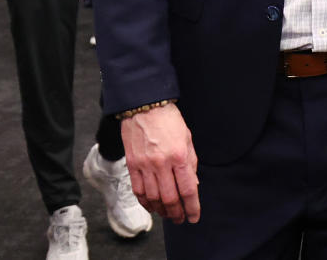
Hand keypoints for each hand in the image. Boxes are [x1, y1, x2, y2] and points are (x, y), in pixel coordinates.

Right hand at [120, 103, 200, 223]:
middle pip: (170, 198)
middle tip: (181, 219)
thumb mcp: (188, 138)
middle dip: (177, 213)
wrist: (144, 107)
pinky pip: (138, 190)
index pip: (188, 189)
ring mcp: (145, 165)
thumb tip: (193, 185)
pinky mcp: (132, 165)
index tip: (194, 217)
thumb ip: (191, 163)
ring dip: (162, 211)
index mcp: (179, 156)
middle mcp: (162, 163)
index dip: (192, 207)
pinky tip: (152, 206)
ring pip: (153, 198)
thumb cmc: (170, 121)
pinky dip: (145, 202)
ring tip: (168, 215)